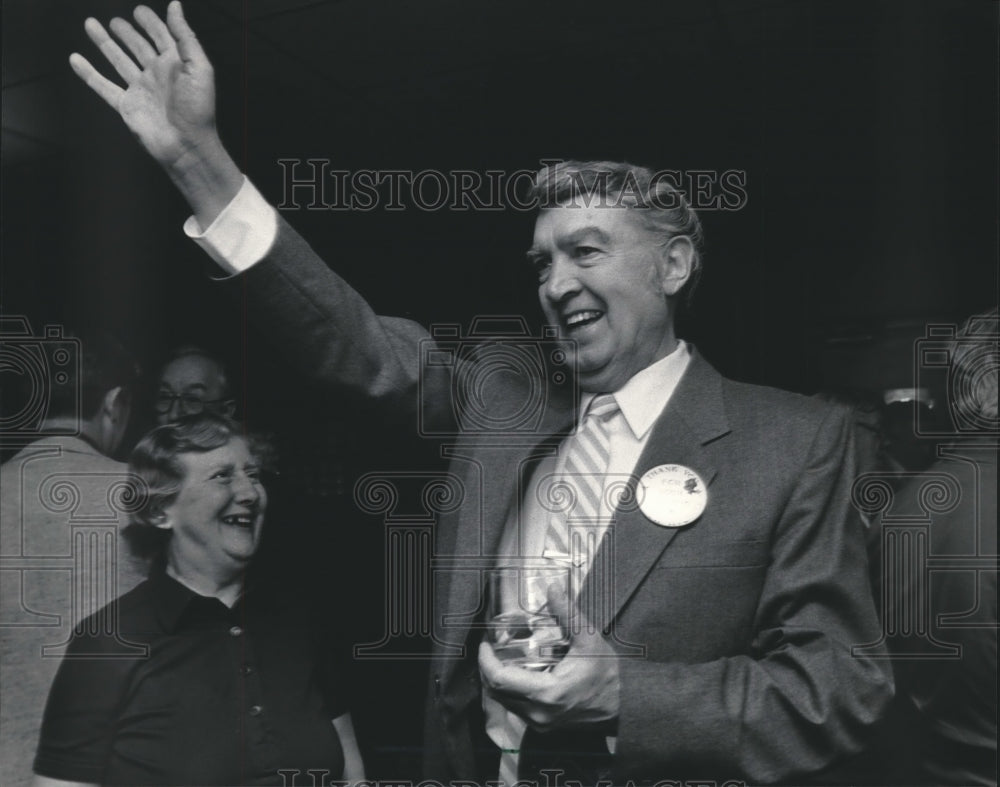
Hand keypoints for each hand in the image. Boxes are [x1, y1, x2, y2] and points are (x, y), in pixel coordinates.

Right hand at [70, 2, 216, 169]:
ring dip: (105, 43)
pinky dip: (88, 73)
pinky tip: (75, 59)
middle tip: (116, 21)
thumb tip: (175, 5)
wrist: (186, 145)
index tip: (139, 11)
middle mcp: (156, 75)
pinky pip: (103, 86)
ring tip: (91, 24)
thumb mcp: (198, 67)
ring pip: (118, 60)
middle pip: (138, 46)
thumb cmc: (197, 109)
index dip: (151, 23)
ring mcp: (140, 89)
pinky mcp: (126, 105)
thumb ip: (185, 36)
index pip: (161, 36)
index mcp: (175, 64)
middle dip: (127, 33)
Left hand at [478, 584, 619, 730]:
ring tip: (501, 657)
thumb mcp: (588, 640)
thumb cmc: (608, 674)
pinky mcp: (544, 725)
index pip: (500, 680)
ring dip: (497, 680)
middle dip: (487, 668)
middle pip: (496, 693)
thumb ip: (568, 613)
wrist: (625, 703)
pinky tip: (517, 672)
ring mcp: (540, 722)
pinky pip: (515, 708)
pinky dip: (509, 690)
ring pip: (504, 702)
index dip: (486, 660)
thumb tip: (552, 587)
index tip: (484, 643)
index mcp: (547, 693)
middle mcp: (539, 713)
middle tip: (490, 647)